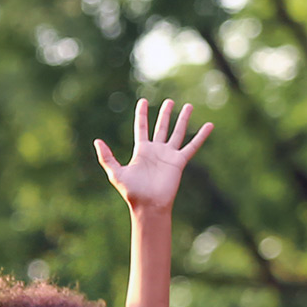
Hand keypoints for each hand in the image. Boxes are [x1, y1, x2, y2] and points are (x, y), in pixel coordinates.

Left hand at [95, 99, 213, 215]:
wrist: (148, 205)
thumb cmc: (132, 192)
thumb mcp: (116, 173)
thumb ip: (107, 158)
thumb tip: (97, 141)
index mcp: (141, 151)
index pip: (141, 128)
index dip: (141, 114)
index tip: (143, 101)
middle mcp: (156, 151)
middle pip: (161, 127)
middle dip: (165, 114)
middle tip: (169, 101)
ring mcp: (168, 155)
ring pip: (177, 132)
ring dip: (183, 119)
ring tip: (188, 106)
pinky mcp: (179, 162)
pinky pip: (192, 146)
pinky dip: (201, 136)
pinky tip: (209, 125)